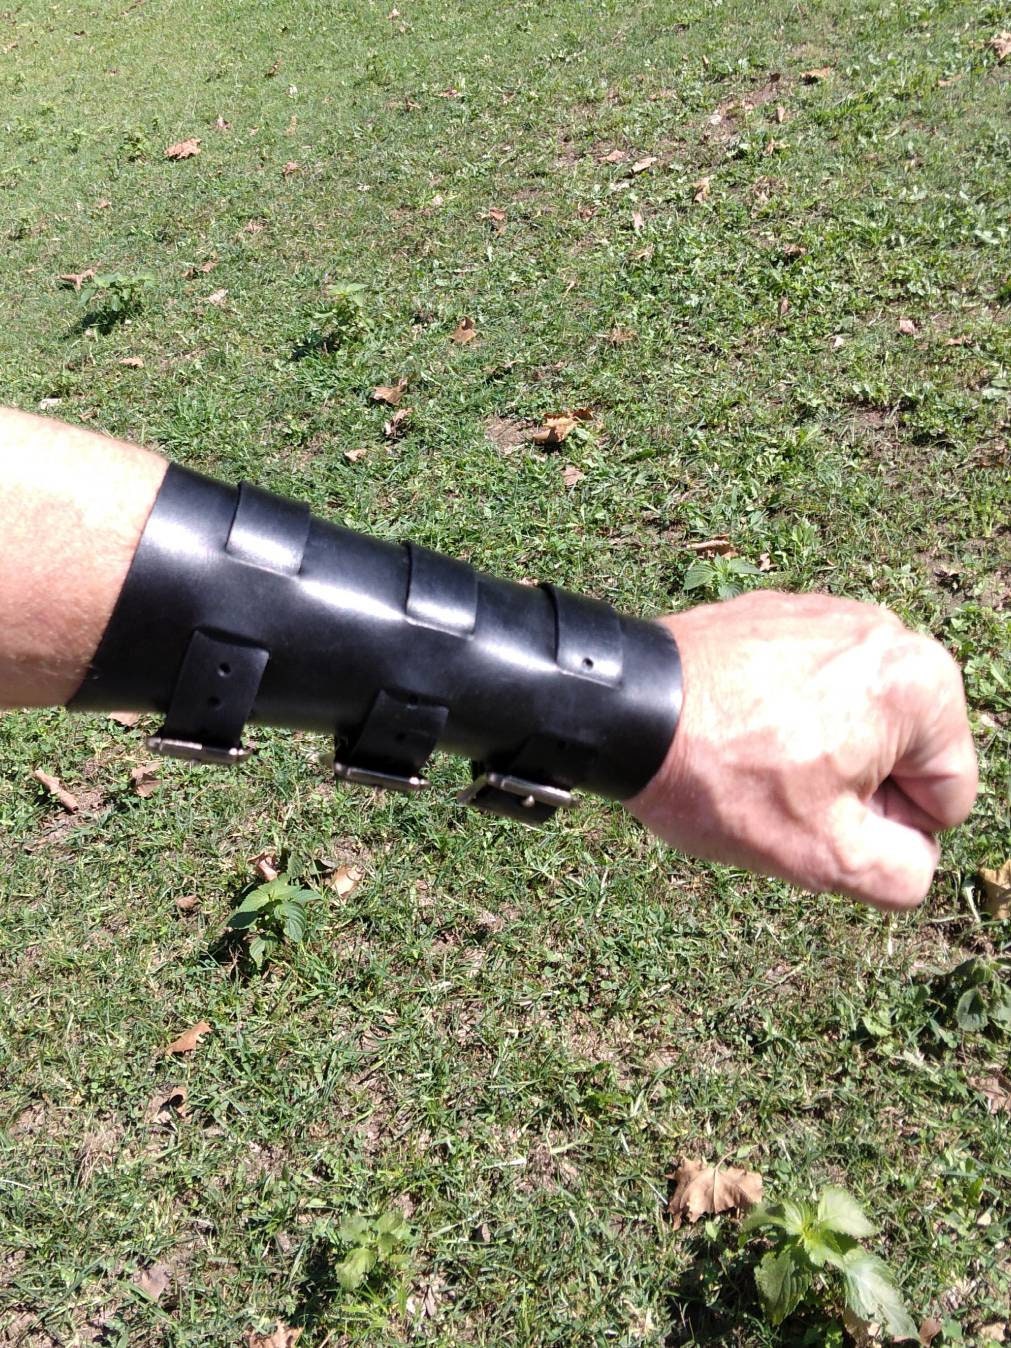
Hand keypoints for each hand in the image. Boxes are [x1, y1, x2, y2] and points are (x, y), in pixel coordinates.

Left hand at [627, 591, 977, 910]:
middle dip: (851, 790)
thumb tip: (911, 853)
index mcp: (921, 684)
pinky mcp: (776, 613)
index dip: (885, 831)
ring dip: (816, 756)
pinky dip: (781, 716)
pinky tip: (733, 730)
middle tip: (780, 793)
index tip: (816, 814)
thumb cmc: (721, 775)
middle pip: (901, 756)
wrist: (621, 711)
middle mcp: (887, 631)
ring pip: (853, 724)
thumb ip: (903, 873)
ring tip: (752, 761)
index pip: (946, 800)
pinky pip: (808, 688)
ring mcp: (828, 614)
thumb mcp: (825, 858)